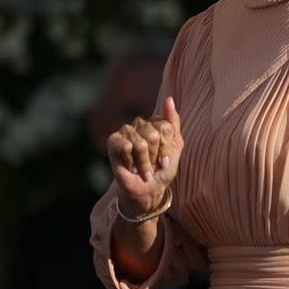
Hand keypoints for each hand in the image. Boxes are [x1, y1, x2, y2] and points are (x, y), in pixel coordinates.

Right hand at [107, 95, 183, 217]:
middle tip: (152, 166)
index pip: (166, 128)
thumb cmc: (162, 169)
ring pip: (141, 144)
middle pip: (154, 136)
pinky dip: (131, 162)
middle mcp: (140, 123)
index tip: (164, 160)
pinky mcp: (113, 141)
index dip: (166, 149)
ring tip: (142, 169)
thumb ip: (173, 122)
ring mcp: (125, 131)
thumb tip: (169, 99)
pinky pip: (126, 147)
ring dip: (144, 163)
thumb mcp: (176, 146)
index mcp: (156, 122)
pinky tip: (130, 167)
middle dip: (155, 156)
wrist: (148, 189)